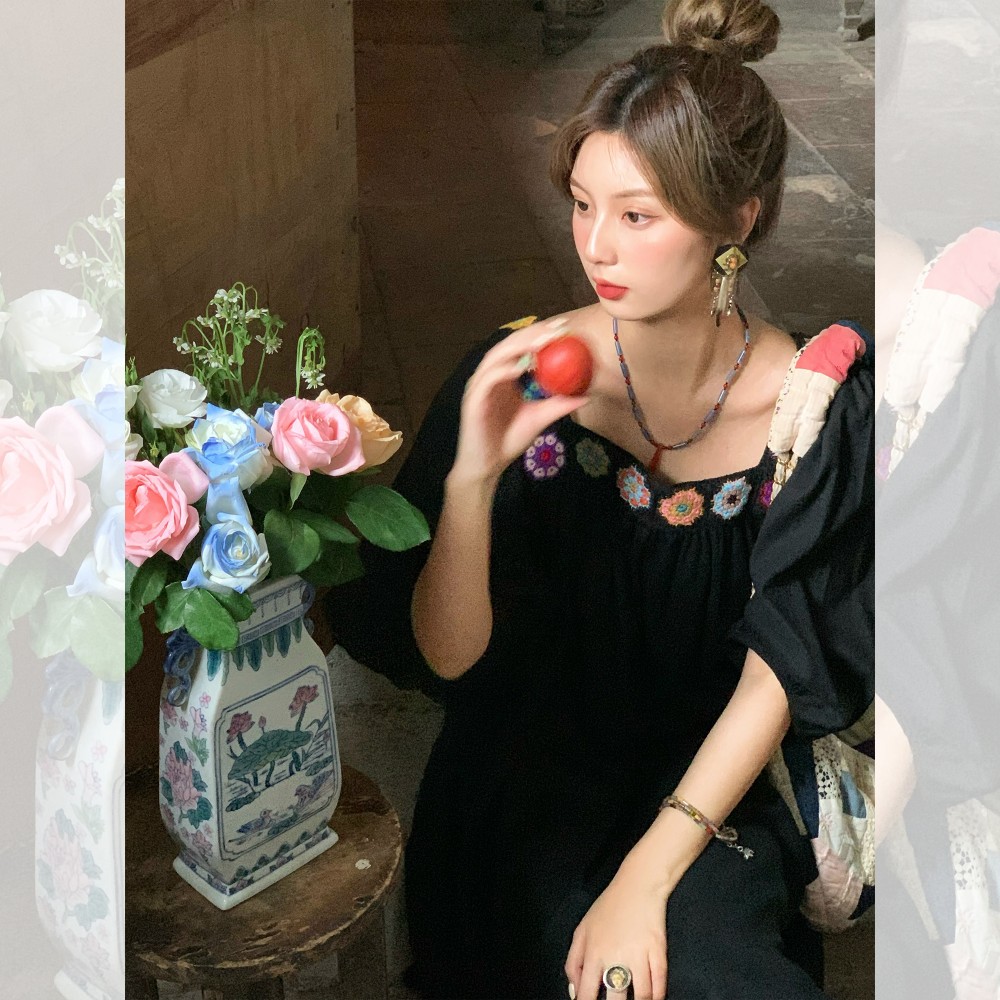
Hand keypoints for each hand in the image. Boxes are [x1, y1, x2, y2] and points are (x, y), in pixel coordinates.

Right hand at [450, 317, 588, 487]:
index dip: (540, 335)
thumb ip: (559, 405)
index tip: (564, 328)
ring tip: (542, 341)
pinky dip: (504, 370)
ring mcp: (479, 386)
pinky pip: (488, 380)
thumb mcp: (539, 419)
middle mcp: (490, 376)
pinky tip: (521, 367)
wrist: (487, 465)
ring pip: (497, 356)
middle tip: (556, 329)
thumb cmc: (509, 441)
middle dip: (532, 334)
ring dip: (519, 346)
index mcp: (503, 376)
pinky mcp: (473, 400)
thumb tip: (585, 396)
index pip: (521, 348)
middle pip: (509, 345)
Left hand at [565, 853, 668, 999]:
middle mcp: (615, 957)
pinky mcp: (658, 951)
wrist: (637, 886)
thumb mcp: (582, 930)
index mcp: (593, 953)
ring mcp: (638, 955)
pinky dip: (657, 996)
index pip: (586, 992)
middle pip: (615, 999)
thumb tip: (574, 992)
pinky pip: (659, 984)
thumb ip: (574, 962)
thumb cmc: (609, 907)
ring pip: (641, 996)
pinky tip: (653, 999)